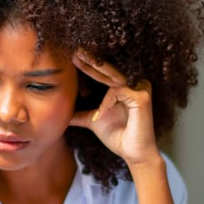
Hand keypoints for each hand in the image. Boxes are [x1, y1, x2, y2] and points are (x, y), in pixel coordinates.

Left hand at [69, 49, 159, 165]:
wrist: (132, 153)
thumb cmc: (117, 136)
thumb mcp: (93, 120)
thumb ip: (80, 114)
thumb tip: (62, 113)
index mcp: (123, 87)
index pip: (104, 73)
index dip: (89, 65)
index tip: (72, 56)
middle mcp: (133, 84)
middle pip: (108, 69)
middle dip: (90, 59)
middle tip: (75, 49)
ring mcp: (140, 88)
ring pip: (112, 76)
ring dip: (94, 71)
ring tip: (78, 61)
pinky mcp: (142, 97)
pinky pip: (118, 91)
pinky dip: (106, 102)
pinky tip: (99, 116)